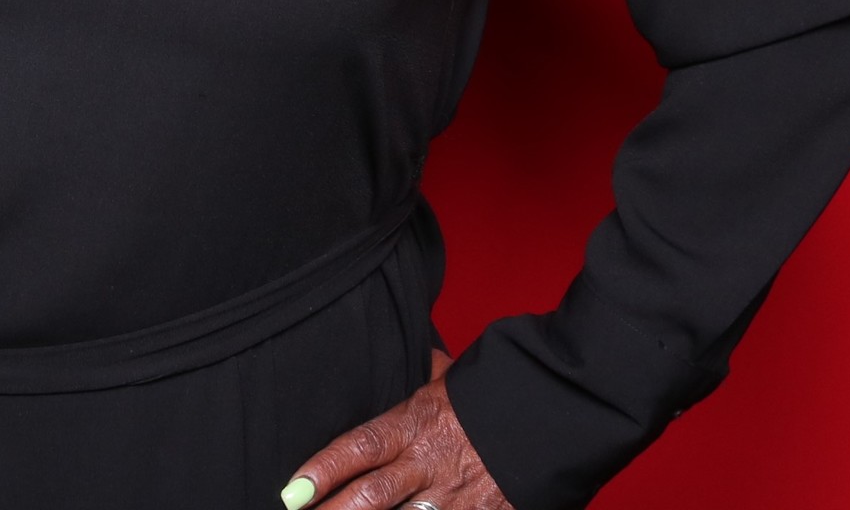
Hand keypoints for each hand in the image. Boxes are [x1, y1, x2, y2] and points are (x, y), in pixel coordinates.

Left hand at [284, 357, 511, 509]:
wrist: (556, 412)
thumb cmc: (498, 393)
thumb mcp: (453, 379)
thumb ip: (425, 376)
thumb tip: (415, 353)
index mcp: (418, 423)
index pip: (360, 447)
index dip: (324, 470)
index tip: (293, 490)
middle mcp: (430, 463)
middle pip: (371, 496)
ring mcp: (455, 497)